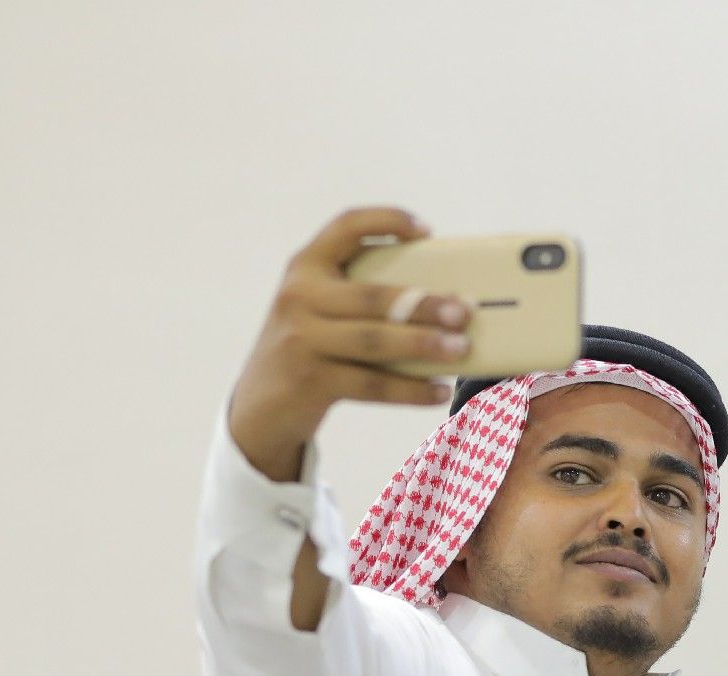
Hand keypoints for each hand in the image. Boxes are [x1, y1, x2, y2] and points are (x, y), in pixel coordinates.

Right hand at [225, 206, 474, 482]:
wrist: (262, 403)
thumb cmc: (311, 347)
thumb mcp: (319, 308)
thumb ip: (359, 294)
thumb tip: (442, 301)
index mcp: (305, 267)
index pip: (345, 227)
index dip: (385, 221)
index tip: (425, 231)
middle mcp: (299, 297)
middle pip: (373, 296)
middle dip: (425, 304)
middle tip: (465, 311)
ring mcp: (302, 339)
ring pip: (374, 341)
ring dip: (423, 345)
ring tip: (461, 349)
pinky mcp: (310, 380)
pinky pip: (372, 384)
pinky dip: (410, 389)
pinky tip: (438, 391)